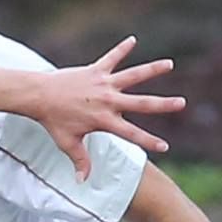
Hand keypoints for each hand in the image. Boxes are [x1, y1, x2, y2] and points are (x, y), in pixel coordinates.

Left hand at [26, 38, 180, 178]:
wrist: (39, 95)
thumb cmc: (53, 121)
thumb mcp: (68, 143)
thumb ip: (80, 161)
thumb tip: (82, 182)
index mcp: (104, 121)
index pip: (131, 134)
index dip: (148, 141)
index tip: (165, 147)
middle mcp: (108, 101)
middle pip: (141, 103)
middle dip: (163, 104)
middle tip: (181, 103)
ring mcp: (103, 84)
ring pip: (132, 76)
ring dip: (151, 69)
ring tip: (169, 64)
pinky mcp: (95, 70)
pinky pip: (111, 57)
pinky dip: (121, 48)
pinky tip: (133, 39)